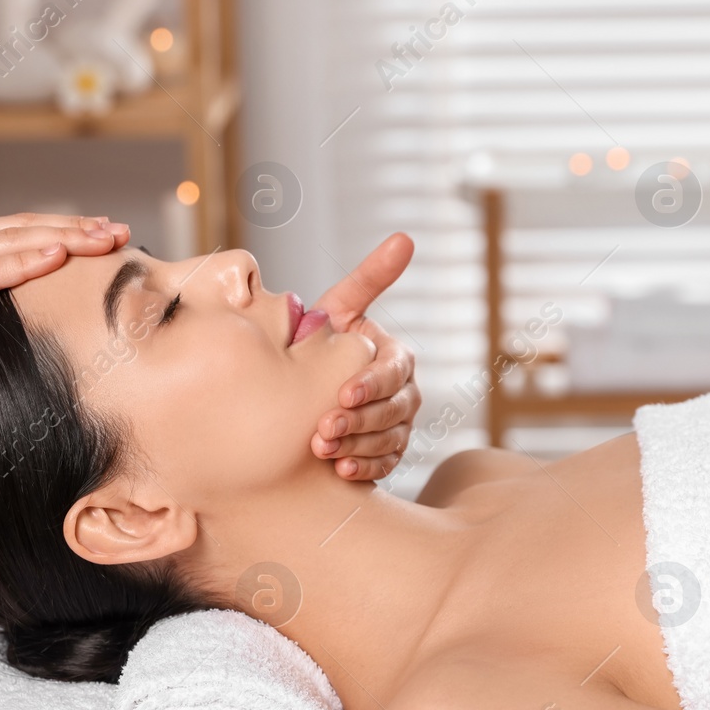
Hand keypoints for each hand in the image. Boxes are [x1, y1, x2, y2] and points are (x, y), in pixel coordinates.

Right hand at [0, 214, 130, 405]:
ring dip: (65, 237)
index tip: (101, 236)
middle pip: (23, 228)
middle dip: (75, 227)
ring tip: (104, 238)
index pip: (15, 232)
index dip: (61, 230)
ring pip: (14, 241)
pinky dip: (26, 260)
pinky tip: (58, 256)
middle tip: (118, 230)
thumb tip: (14, 318)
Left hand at [309, 233, 421, 480]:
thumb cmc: (323, 343)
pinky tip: (340, 471)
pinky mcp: (387, 452)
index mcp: (396, 357)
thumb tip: (405, 238)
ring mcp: (398, 425)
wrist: (303, 386)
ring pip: (390, 439)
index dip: (372, 384)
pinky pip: (386, 464)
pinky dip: (365, 468)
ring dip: (358, 446)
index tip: (344, 394)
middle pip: (394, 411)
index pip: (393, 372)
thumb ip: (370, 278)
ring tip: (323, 451)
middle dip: (359, 421)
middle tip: (323, 430)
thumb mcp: (342, 308)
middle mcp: (405, 392)